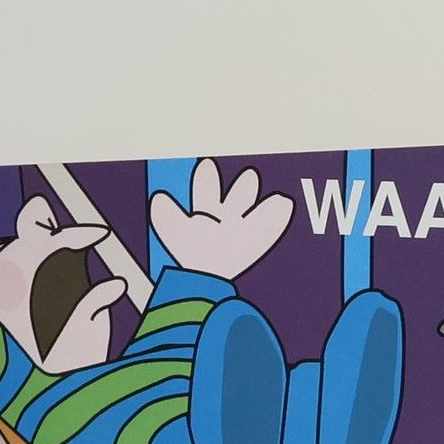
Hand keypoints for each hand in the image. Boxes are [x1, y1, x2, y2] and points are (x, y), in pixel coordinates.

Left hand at [149, 158, 291, 281]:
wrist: (204, 279)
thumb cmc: (188, 256)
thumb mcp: (173, 231)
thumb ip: (165, 215)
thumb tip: (158, 198)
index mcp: (205, 214)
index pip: (207, 191)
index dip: (206, 177)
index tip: (206, 164)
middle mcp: (226, 220)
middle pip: (237, 198)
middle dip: (243, 187)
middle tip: (250, 176)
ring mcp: (242, 231)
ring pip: (256, 213)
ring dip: (265, 206)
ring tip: (278, 198)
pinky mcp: (255, 242)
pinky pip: (270, 227)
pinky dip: (277, 216)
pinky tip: (285, 204)